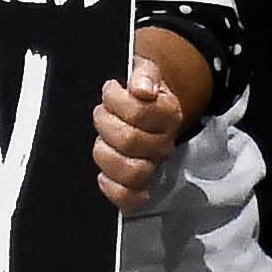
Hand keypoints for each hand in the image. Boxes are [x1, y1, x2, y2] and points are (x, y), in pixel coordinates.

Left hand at [91, 65, 191, 210]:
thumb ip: (143, 75)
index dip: (115, 100)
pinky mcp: (140, 185)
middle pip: (130, 140)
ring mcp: (153, 165)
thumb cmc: (140, 92)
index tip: (110, 91)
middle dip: (106, 123)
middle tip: (103, 114)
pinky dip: (115, 190)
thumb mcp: (142, 72)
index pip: (140, 112)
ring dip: (106, 154)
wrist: (146, 108)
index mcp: (168, 114)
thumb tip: (142, 89)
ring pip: (132, 171)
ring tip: (102, 140)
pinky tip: (104, 176)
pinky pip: (132, 199)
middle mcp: (164, 143)